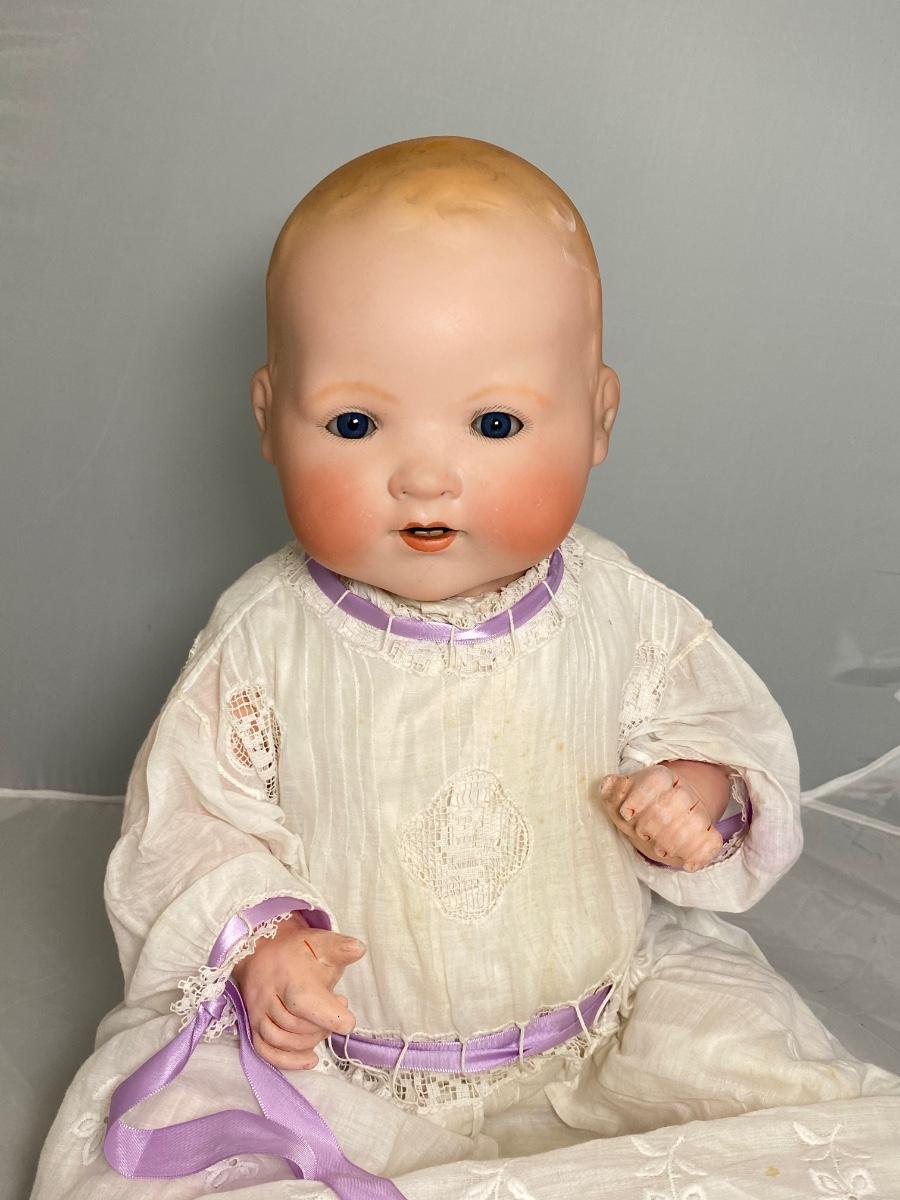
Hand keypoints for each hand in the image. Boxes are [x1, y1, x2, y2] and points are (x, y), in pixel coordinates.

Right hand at [230, 911, 366, 1069]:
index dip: (329, 1016)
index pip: (305, 1002)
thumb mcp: (322, 943)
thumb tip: (358, 949)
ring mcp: (258, 1013)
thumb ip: (340, 948)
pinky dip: (288, 1061)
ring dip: (309, 1042)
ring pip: (282, 1040)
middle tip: (337, 1011)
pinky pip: (265, 1051)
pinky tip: (310, 1059)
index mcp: (289, 977)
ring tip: (324, 1026)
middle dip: (322, 1027)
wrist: (262, 951)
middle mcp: (269, 997)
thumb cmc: (297, 951)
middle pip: (296, 1026)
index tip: (348, 1021)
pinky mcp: (252, 1025)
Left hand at [597, 763, 722, 871]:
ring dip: (670, 842)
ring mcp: (697, 812)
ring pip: (692, 824)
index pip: (655, 781)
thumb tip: (609, 785)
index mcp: (659, 778)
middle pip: (669, 806)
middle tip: (642, 834)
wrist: (666, 818)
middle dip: (650, 826)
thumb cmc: (637, 811)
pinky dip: (699, 855)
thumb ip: (612, 791)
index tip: (626, 814)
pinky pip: (711, 842)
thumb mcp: (619, 799)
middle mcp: (682, 792)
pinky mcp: (708, 833)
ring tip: (659, 848)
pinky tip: (686, 863)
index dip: (639, 798)